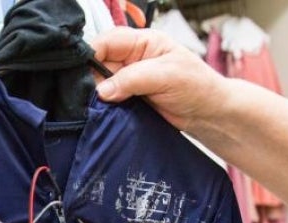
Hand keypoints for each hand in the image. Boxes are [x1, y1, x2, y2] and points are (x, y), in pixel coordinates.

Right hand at [92, 27, 230, 133]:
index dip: (91, 54)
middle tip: (88, 96)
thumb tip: (102, 90)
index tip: (79, 72)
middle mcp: (132, 59)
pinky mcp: (128, 100)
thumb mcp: (167, 76)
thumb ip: (133, 79)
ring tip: (94, 107)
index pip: (108, 41)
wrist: (208, 114)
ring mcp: (129, 81)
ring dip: (96, 96)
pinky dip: (102, 108)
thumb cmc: (197, 86)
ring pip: (100, 84)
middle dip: (90, 79)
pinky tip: (100, 114)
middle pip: (98, 63)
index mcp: (142, 43)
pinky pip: (108, 102)